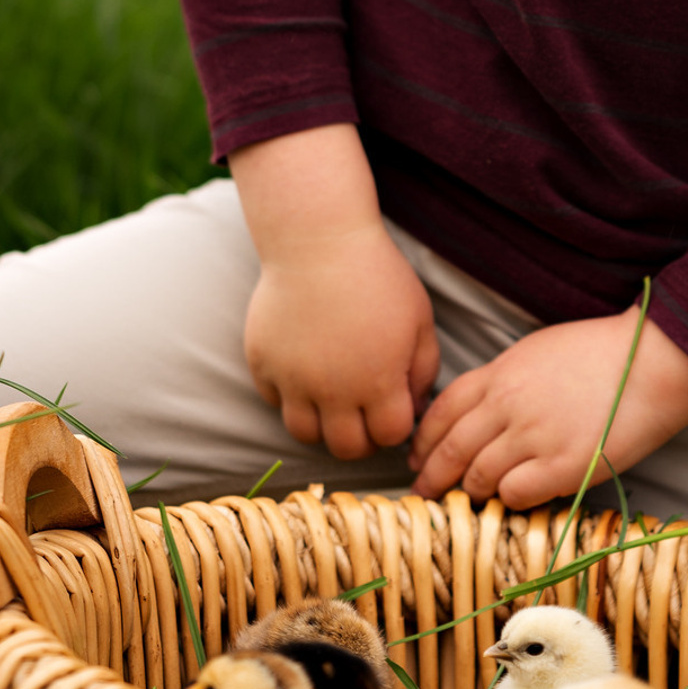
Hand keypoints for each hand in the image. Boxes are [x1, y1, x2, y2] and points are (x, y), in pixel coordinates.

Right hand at [244, 224, 439, 458]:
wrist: (318, 239)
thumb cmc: (377, 275)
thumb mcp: (419, 318)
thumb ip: (424, 369)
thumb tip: (414, 407)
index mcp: (378, 381)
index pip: (390, 436)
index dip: (395, 426)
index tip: (392, 408)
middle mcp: (333, 391)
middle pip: (346, 449)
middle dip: (361, 438)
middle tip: (363, 414)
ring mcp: (292, 380)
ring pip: (304, 434)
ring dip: (321, 424)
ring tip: (332, 399)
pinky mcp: (263, 364)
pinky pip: (273, 400)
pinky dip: (288, 394)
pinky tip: (303, 368)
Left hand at [407, 313, 687, 509]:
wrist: (650, 360)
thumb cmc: (600, 351)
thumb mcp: (537, 351)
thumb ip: (504, 380)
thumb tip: (479, 409)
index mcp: (500, 373)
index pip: (443, 410)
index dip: (424, 439)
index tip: (417, 455)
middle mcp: (508, 405)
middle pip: (451, 448)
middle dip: (431, 474)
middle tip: (423, 491)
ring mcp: (534, 437)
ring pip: (478, 476)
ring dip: (469, 491)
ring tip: (467, 501)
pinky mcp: (563, 467)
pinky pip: (515, 493)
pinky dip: (508, 498)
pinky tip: (512, 497)